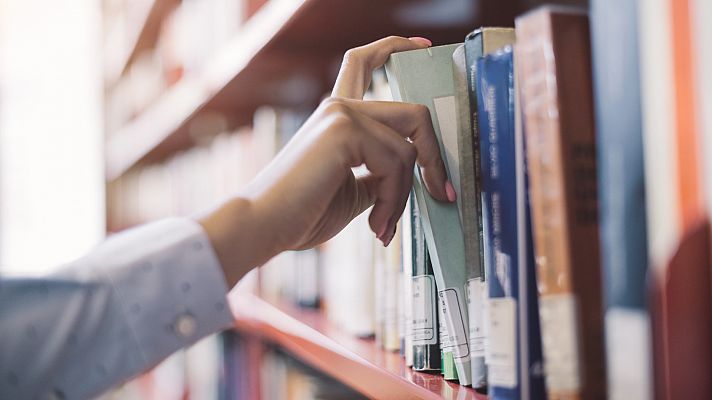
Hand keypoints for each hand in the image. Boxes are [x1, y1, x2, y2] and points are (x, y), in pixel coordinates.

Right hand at [198, 36, 453, 285]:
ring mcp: (342, 113)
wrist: (264, 226)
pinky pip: (397, 163)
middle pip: (413, 113)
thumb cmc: (302, 214)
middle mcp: (339, 106)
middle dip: (435, 157)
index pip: (365, 61)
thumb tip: (415, 177)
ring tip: (384, 225)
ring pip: (409, 147)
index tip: (424, 46)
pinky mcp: (344, 129)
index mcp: (337, 115)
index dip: (397, 47)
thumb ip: (382, 174)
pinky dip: (394, 200)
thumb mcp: (355, 191)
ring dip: (405, 195)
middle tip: (441, 193)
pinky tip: (376, 224)